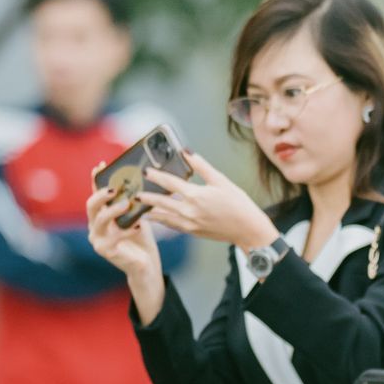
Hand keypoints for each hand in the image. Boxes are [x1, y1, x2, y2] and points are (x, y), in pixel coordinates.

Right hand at [86, 179, 161, 279]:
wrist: (145, 264)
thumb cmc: (140, 238)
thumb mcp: (137, 215)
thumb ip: (132, 202)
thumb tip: (140, 181)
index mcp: (101, 214)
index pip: (96, 193)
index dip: (96, 179)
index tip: (101, 165)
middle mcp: (95, 225)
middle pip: (91, 205)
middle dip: (101, 194)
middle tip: (115, 188)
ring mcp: (98, 238)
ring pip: (100, 220)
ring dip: (113, 210)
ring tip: (127, 204)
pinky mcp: (105, 251)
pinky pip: (113, 238)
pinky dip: (126, 231)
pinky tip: (138, 227)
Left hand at [136, 150, 277, 249]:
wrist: (247, 229)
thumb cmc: (238, 204)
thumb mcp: (221, 181)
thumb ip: (202, 166)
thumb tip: (187, 152)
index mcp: (195, 195)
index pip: (169, 183)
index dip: (156, 176)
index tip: (146, 171)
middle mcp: (188, 210)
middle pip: (160, 202)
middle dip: (147, 196)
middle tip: (135, 191)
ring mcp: (189, 223)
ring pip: (163, 216)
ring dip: (150, 210)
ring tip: (140, 205)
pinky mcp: (192, 231)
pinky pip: (171, 225)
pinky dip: (162, 221)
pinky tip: (156, 217)